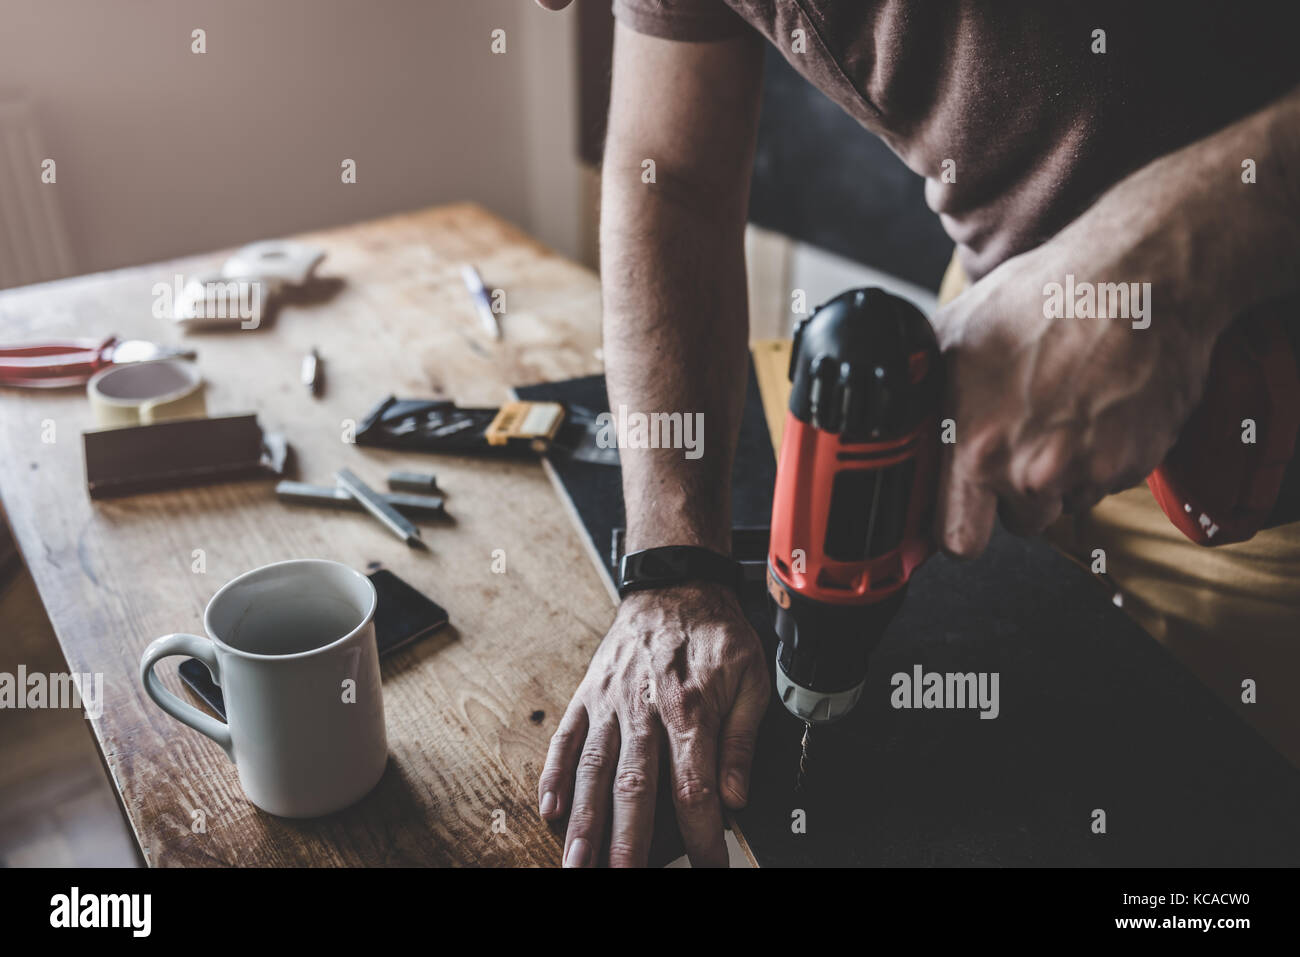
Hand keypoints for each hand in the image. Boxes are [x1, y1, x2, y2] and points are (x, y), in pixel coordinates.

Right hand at [537, 582, 769, 866]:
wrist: (674, 584)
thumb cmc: (715, 633)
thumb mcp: (751, 677)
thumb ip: (742, 740)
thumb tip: (737, 796)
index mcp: (690, 709)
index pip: (695, 787)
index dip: (700, 835)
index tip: (708, 865)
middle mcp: (644, 710)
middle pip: (633, 787)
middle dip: (626, 842)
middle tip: (618, 878)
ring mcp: (610, 703)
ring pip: (593, 770)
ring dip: (583, 821)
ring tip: (576, 862)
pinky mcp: (588, 695)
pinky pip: (566, 738)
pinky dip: (554, 775)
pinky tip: (548, 809)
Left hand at [931, 234, 1222, 556]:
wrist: (1137, 279)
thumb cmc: (1044, 298)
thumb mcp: (954, 336)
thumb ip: (923, 393)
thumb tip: (897, 418)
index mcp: (978, 450)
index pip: (957, 541)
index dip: (956, 528)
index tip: (959, 514)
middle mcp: (1033, 473)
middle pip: (1016, 522)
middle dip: (1013, 494)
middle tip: (1021, 435)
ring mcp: (1088, 472)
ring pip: (1063, 501)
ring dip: (1060, 474)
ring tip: (1061, 409)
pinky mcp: (1134, 464)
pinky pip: (1106, 481)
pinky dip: (1101, 456)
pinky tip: (1096, 406)